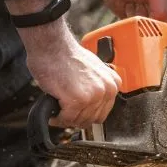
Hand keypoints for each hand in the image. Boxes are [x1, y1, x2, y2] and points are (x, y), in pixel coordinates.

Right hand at [7, 0, 120, 127]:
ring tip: (58, 109)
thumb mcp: (93, 70)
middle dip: (76, 118)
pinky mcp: (77, 100)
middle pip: (92, 119)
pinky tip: (53, 111)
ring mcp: (93, 96)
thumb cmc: (67, 55)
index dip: (86, 114)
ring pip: (79, 121)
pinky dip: (58, 118)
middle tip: (64, 112)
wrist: (52, 46)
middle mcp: (107, 90)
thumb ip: (97, 87)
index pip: (103, 113)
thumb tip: (92, 103)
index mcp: (113, 83)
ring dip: (66, 118)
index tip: (76, 113)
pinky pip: (67, 119)